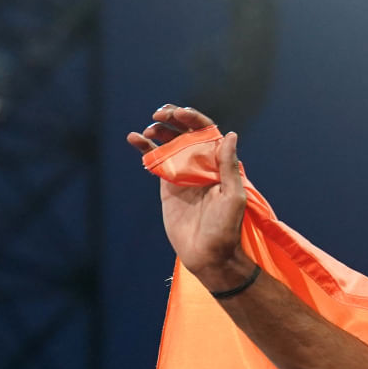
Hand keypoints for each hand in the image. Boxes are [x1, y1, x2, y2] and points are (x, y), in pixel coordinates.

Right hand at [126, 105, 253, 291]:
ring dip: (157, 131)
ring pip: (168, 143)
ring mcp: (183, 173)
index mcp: (219, 164)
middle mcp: (201, 164)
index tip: (178, 113)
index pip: (206, 132)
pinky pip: (155, 160)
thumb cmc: (225, 228)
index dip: (193, 118)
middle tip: (159, 115)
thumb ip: (229, 166)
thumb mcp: (233, 197)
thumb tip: (229, 134)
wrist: (207, 255)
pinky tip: (134, 139)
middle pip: (185, 132)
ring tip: (147, 131)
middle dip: (172, 119)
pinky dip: (144, 147)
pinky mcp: (167, 184)